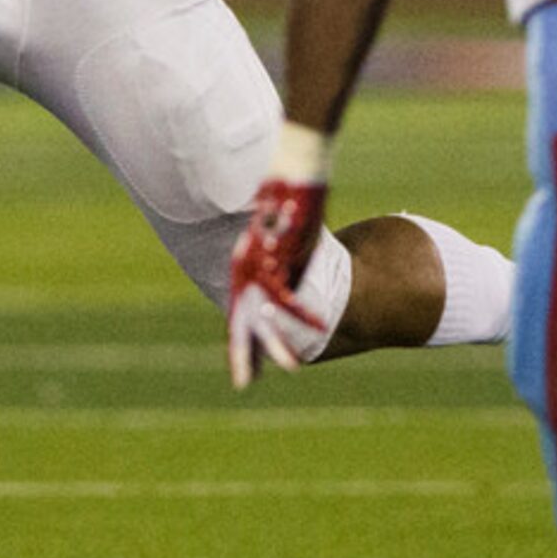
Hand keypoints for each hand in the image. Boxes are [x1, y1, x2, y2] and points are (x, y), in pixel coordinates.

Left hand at [226, 176, 330, 388]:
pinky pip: (289, 293)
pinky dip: (304, 311)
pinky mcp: (277, 258)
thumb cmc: (282, 198)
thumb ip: (278, 252)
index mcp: (241, 266)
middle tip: (242, 383)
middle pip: (242, 320)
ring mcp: (258, 265)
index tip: (244, 364)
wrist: (285, 174)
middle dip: (244, 353)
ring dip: (278, 343)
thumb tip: (286, 263)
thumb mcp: (276, 231)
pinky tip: (319, 327)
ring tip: (289, 367)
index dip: (239, 338)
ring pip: (266, 315)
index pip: (237, 310)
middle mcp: (244, 270)